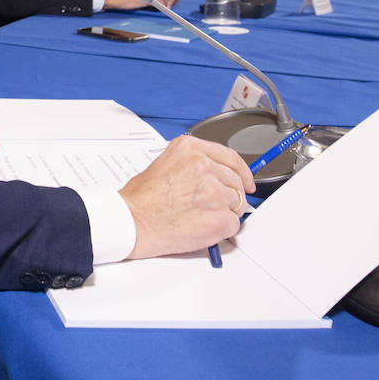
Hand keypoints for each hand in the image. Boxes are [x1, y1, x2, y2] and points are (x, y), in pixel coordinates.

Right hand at [119, 135, 253, 259]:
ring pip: (237, 204)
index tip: (246, 181)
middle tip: (211, 206)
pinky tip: (201, 227)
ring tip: (199, 216)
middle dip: (228, 196)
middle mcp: (204, 166)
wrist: (131, 222)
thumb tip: (217, 174)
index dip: (242, 172)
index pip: (231, 157)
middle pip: (236, 182)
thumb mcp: (165, 162)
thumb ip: (194, 163)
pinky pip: (233, 225)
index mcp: (191, 149)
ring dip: (223, 213)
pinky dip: (221, 230)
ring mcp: (214, 192)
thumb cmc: (141, 199)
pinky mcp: (218, 218)